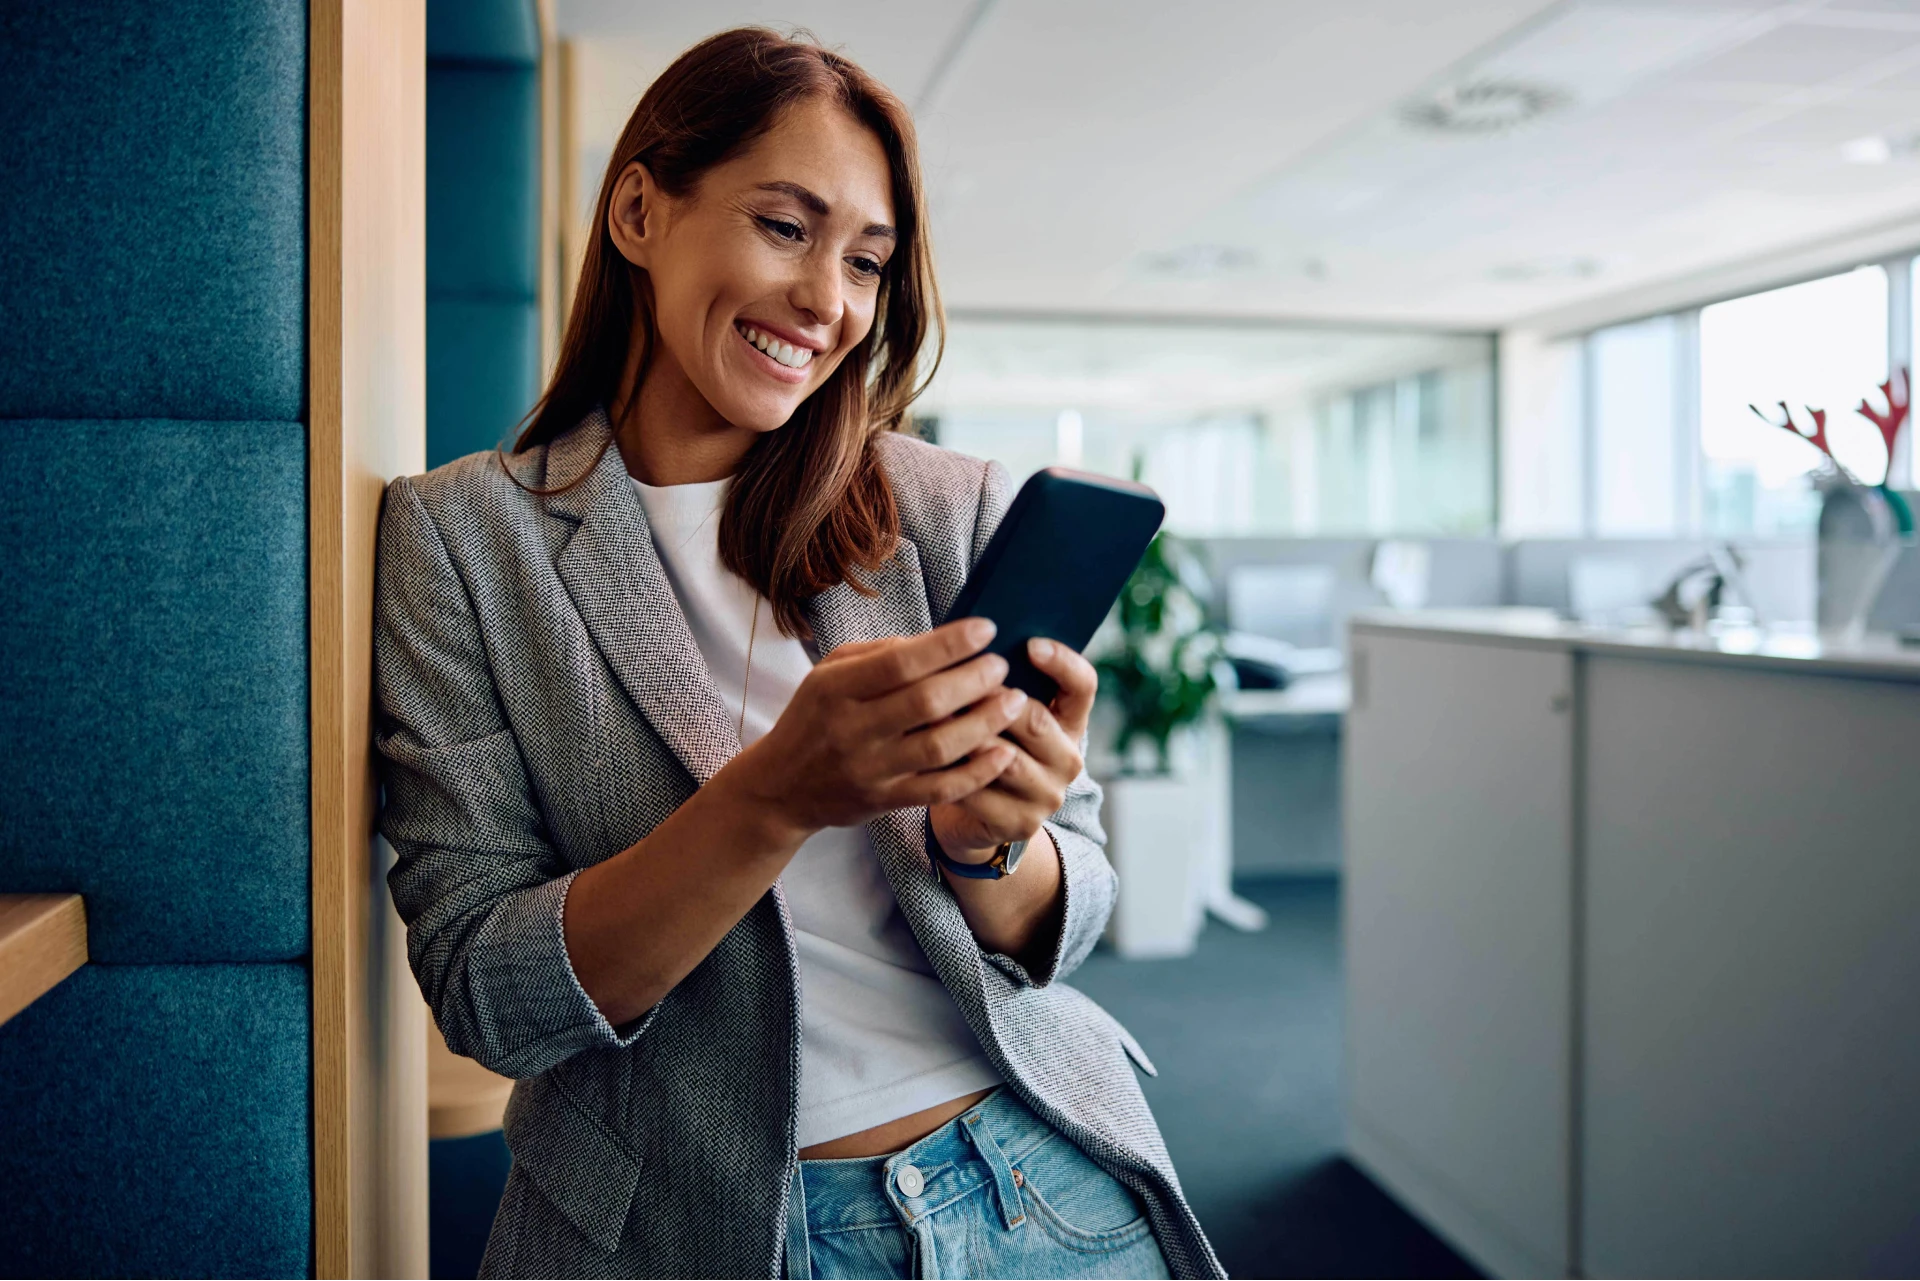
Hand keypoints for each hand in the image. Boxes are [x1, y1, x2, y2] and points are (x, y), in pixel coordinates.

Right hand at [728, 617, 1028, 839]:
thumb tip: (934, 641)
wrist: (779, 788)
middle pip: (925, 702)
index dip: (948, 644)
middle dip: (974, 680)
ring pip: (938, 746)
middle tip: (1002, 667)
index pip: (900, 662)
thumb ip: (877, 654)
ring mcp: (869, 769)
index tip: (986, 629)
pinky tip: (1002, 753)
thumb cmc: (814, 719)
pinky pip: (938, 788)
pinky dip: (976, 773)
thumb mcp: (828, 675)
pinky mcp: (884, 801)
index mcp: (835, 689)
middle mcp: (851, 729)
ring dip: (984, 723)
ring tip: (1013, 702)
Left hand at [929, 637, 1095, 861]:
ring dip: (968, 735)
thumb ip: (999, 683)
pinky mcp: (1021, 823)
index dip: (1063, 662)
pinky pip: (981, 792)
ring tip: (935, 714)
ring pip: (1006, 759)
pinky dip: (951, 773)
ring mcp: (1047, 795)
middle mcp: (1068, 759)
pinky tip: (926, 755)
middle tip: (958, 680)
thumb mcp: (1001, 714)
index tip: (1031, 644)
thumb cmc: (985, 747)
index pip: (1083, 685)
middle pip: (1038, 720)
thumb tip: (972, 637)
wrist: (977, 817)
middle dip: (994, 698)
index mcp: (1070, 723)